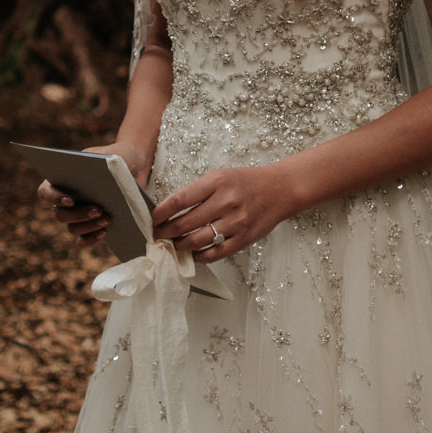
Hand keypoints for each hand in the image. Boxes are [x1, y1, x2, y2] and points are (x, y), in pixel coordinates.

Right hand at [35, 139, 152, 250]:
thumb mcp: (111, 155)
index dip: (54, 198)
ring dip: (88, 226)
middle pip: (61, 214)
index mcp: (63, 178)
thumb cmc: (119, 156)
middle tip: (99, 210)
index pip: (46, 191)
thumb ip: (103, 163)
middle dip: (79, 214)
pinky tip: (104, 232)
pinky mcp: (91, 227)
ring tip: (108, 218)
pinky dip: (90, 239)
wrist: (135, 167)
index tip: (71, 200)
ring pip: (72, 228)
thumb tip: (102, 173)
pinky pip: (83, 240)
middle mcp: (67, 199)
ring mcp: (78, 215)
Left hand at [150, 163, 296, 264]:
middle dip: (166, 232)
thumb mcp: (220, 176)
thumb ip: (197, 192)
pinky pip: (215, 253)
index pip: (179, 200)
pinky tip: (192, 254)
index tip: (152, 219)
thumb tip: (170, 210)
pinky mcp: (244, 239)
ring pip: (198, 241)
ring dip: (180, 246)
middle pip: (185, 223)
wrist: (279, 190)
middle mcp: (225, 202)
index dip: (161, 212)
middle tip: (156, 236)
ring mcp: (235, 222)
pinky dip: (199, 256)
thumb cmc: (246, 182)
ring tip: (172, 245)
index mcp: (216, 182)